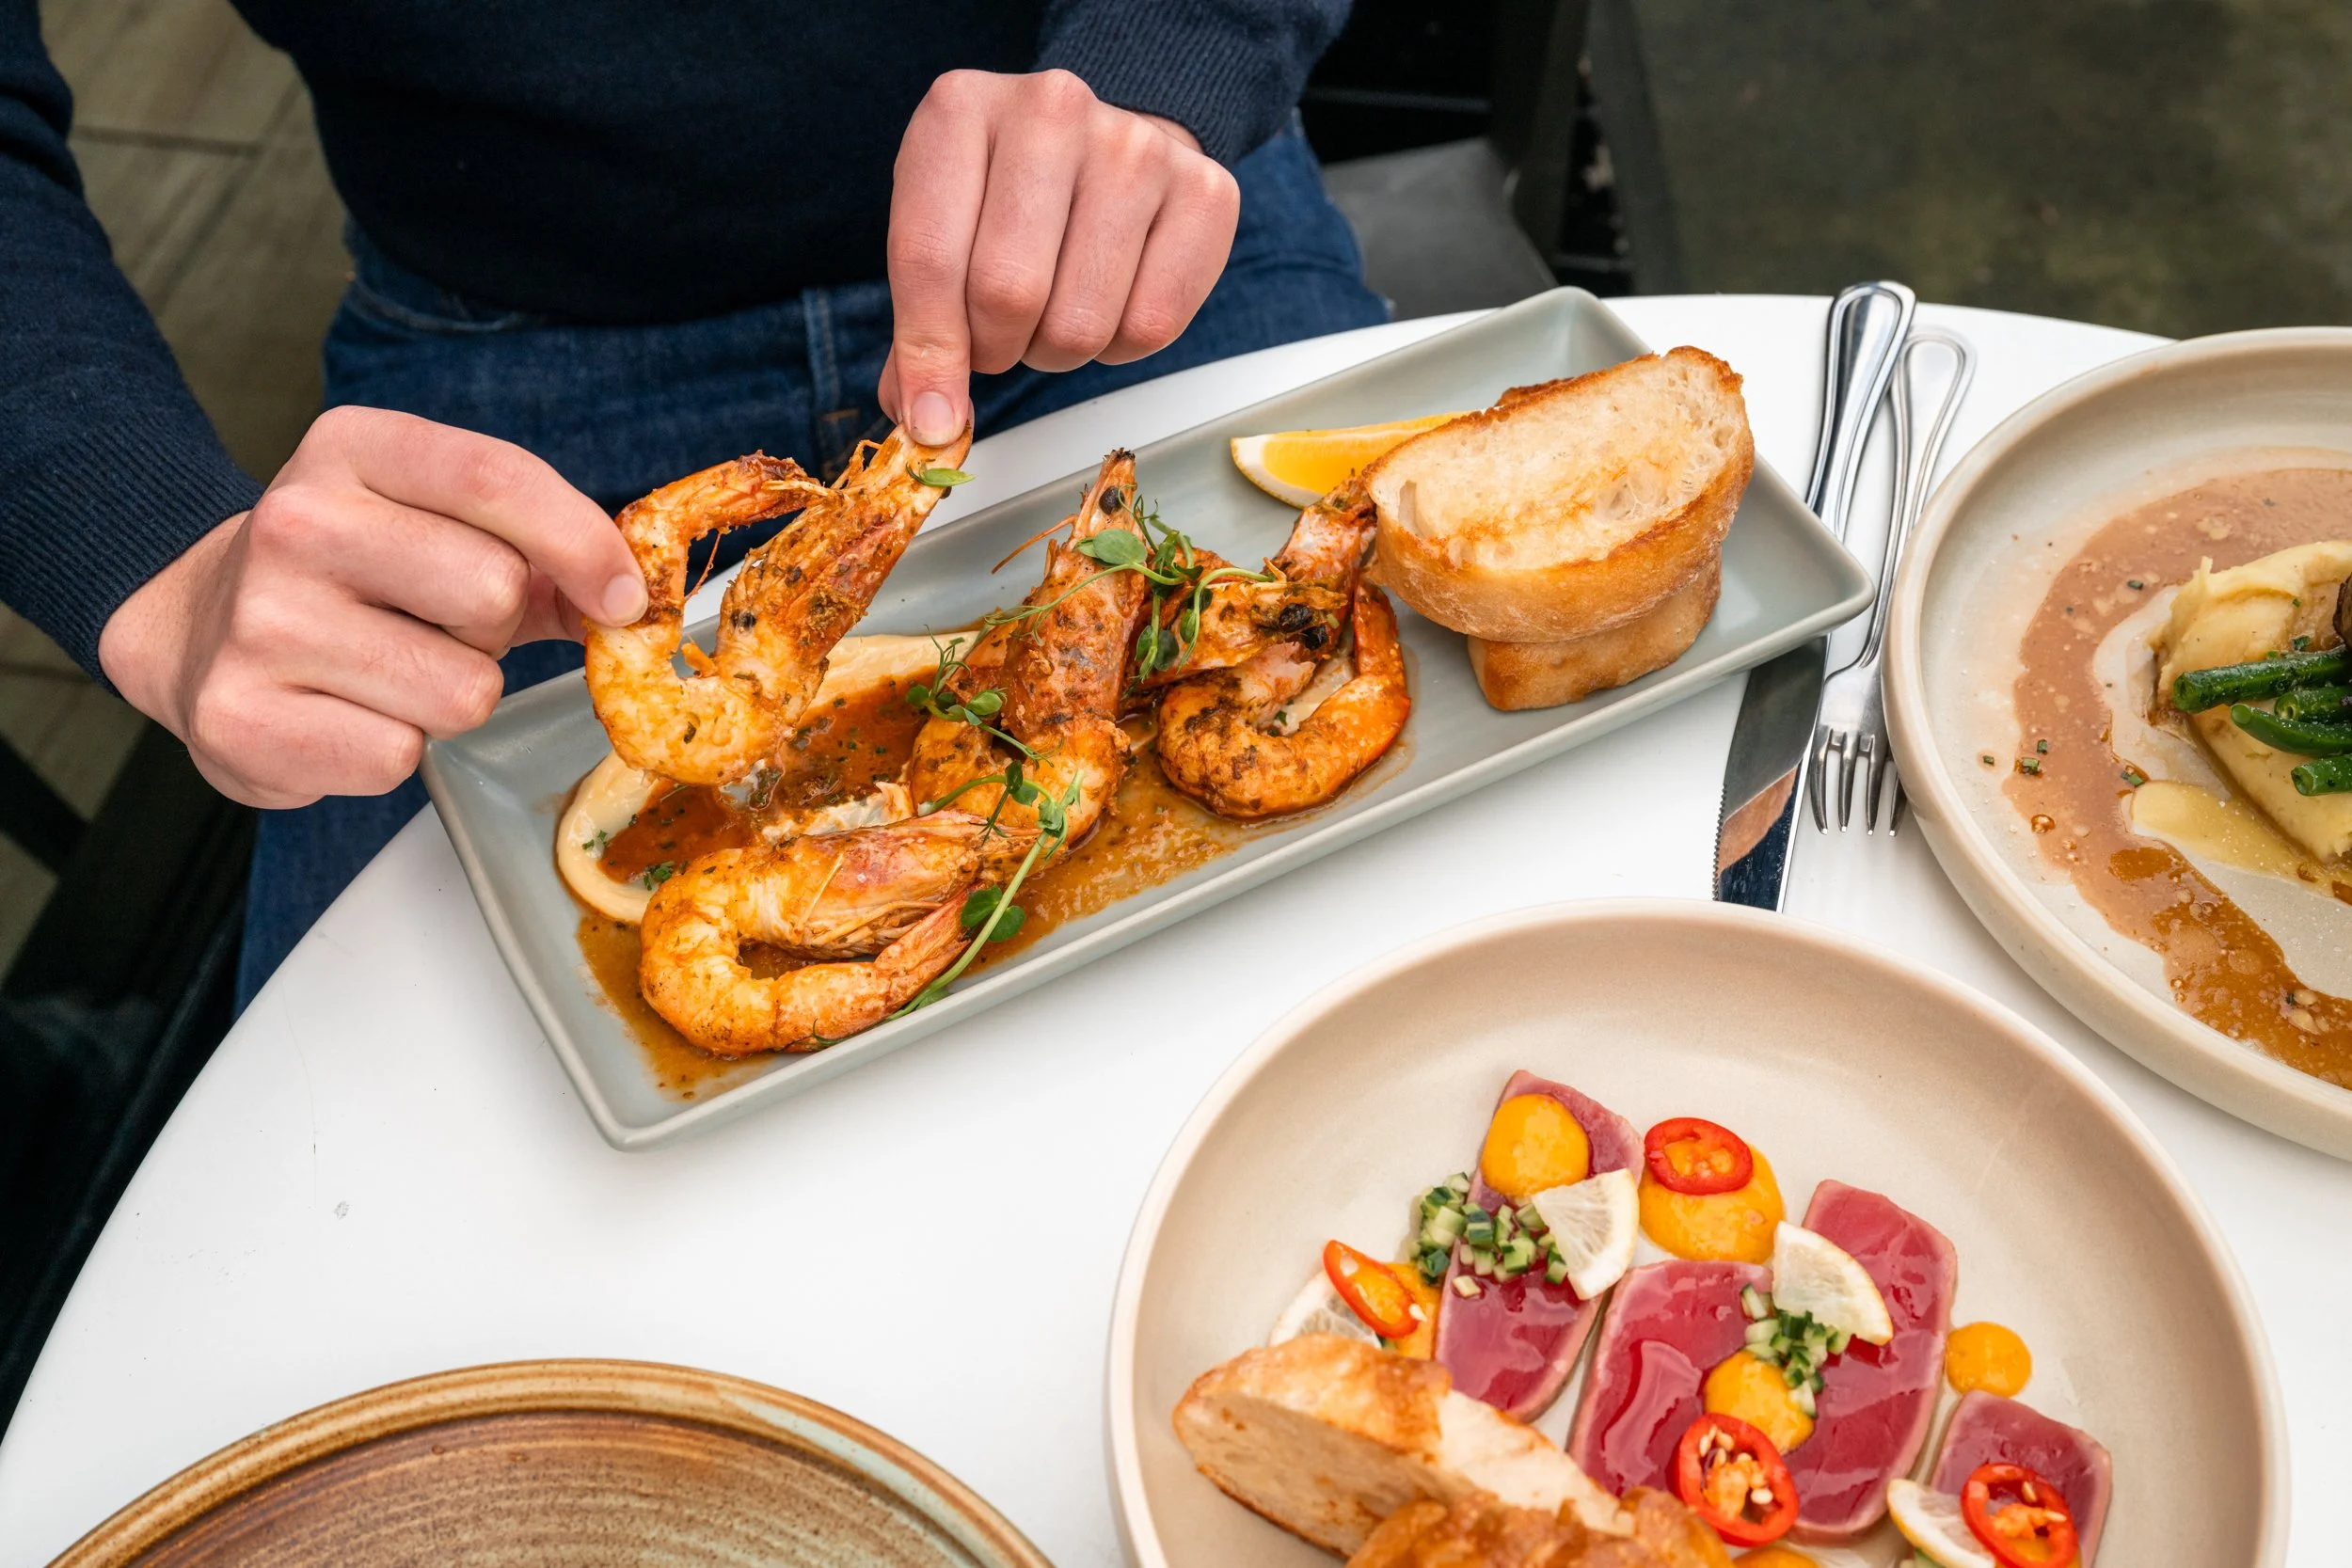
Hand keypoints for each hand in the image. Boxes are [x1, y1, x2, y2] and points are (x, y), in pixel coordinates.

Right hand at [99, 406, 646, 808]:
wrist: (196, 630)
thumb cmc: (354, 577)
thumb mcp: (438, 526)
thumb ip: (542, 552)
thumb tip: (630, 599)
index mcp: (351, 449)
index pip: (494, 477)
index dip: (582, 542)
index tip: (623, 597)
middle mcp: (294, 521)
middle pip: (490, 592)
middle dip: (494, 629)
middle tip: (440, 627)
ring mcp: (259, 621)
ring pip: (459, 691)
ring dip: (451, 698)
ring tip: (391, 671)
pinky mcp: (240, 717)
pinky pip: (398, 756)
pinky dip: (393, 751)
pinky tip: (345, 714)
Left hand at [879, 69, 1241, 443]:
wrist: (1109, 141)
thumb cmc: (1013, 196)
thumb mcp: (944, 229)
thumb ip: (922, 324)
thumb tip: (927, 424)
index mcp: (961, 111)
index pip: (929, 259)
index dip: (929, 355)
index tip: (930, 416)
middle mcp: (1051, 110)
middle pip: (1008, 295)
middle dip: (997, 349)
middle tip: (1001, 338)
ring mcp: (1136, 147)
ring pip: (1081, 324)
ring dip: (1058, 349)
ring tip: (1057, 307)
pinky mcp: (1204, 191)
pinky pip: (1151, 326)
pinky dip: (1120, 346)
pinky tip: (1111, 300)